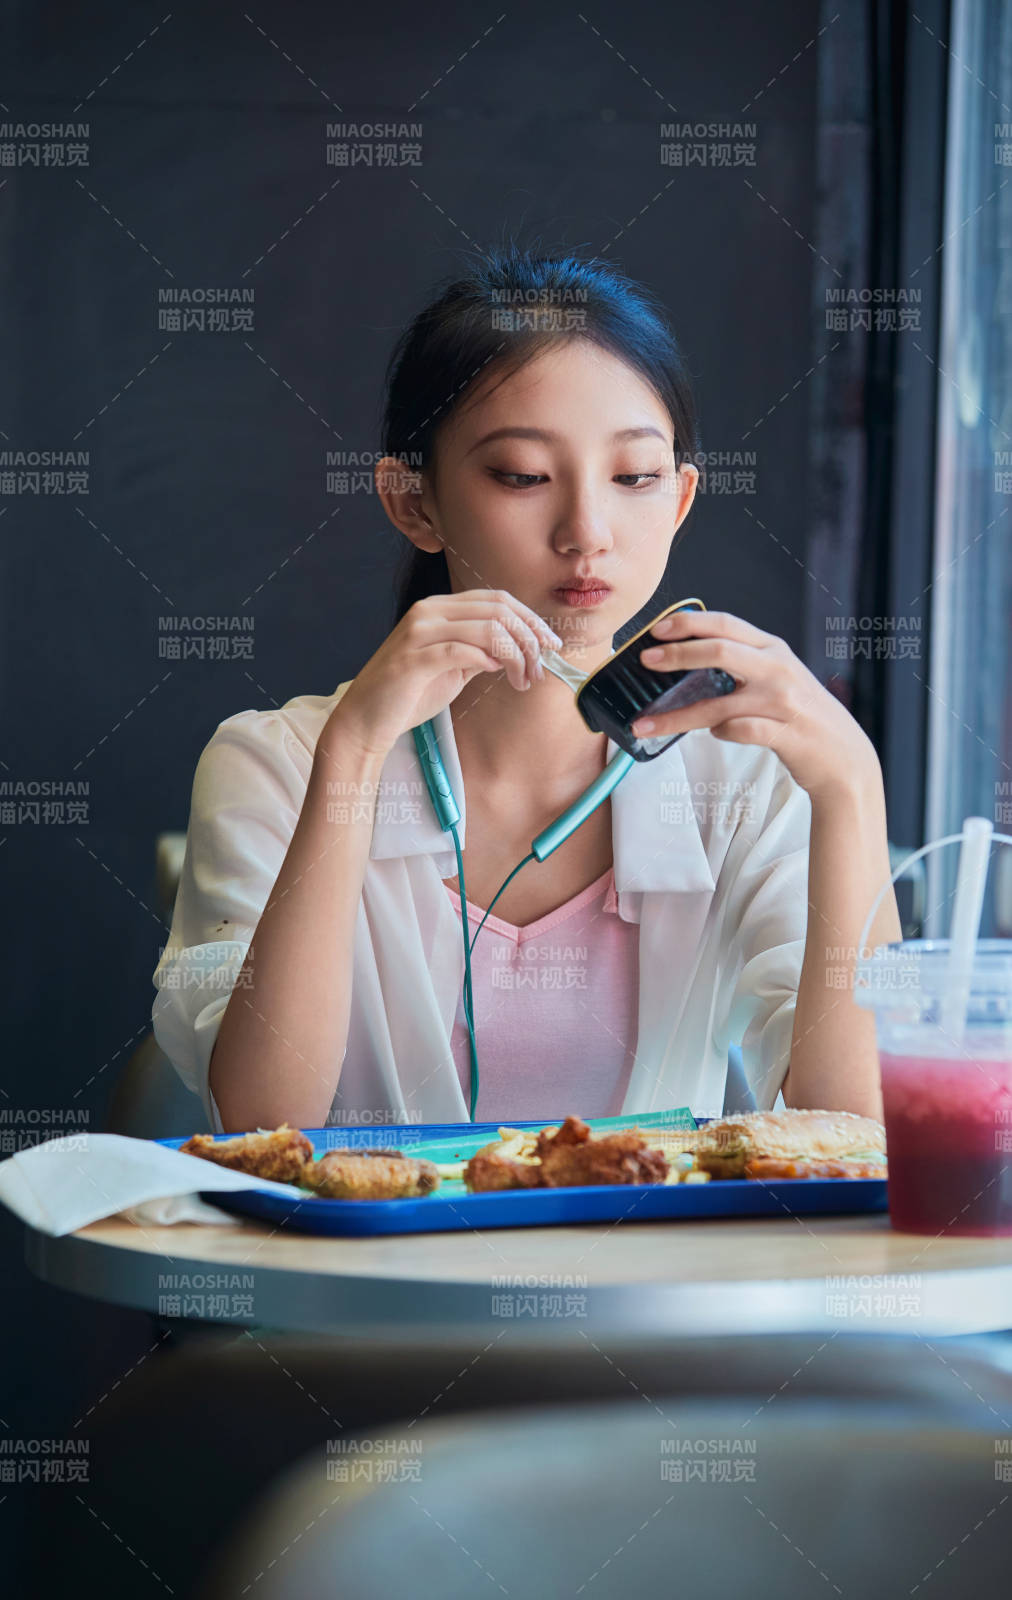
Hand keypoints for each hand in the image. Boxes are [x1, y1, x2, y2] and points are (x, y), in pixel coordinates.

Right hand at [330, 589, 563, 760]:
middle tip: (540, 668)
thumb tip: (515, 649)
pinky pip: (463, 650)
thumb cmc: (409, 695)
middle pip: (498, 609)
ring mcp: (419, 632)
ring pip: (487, 628)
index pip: (497, 600)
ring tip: (522, 679)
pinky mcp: (414, 658)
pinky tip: (497, 674)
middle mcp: (429, 612)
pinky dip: (488, 661)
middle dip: (529, 638)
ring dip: (516, 655)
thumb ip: (480, 652)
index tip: (551, 644)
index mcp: (439, 609)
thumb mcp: (453, 668)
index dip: (530, 619)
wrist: (366, 719)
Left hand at [631, 609, 879, 799]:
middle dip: (677, 654)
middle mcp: (779, 669)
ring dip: (675, 716)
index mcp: (773, 649)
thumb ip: (743, 666)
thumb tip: (688, 663)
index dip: (688, 623)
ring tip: (645, 725)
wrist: (845, 757)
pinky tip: (713, 734)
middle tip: (644, 661)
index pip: (725, 623)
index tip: (656, 629)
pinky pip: (738, 731)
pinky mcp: (785, 734)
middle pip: (719, 650)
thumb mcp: (777, 679)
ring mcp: (783, 702)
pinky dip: (719, 733)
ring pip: (718, 703)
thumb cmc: (803, 717)